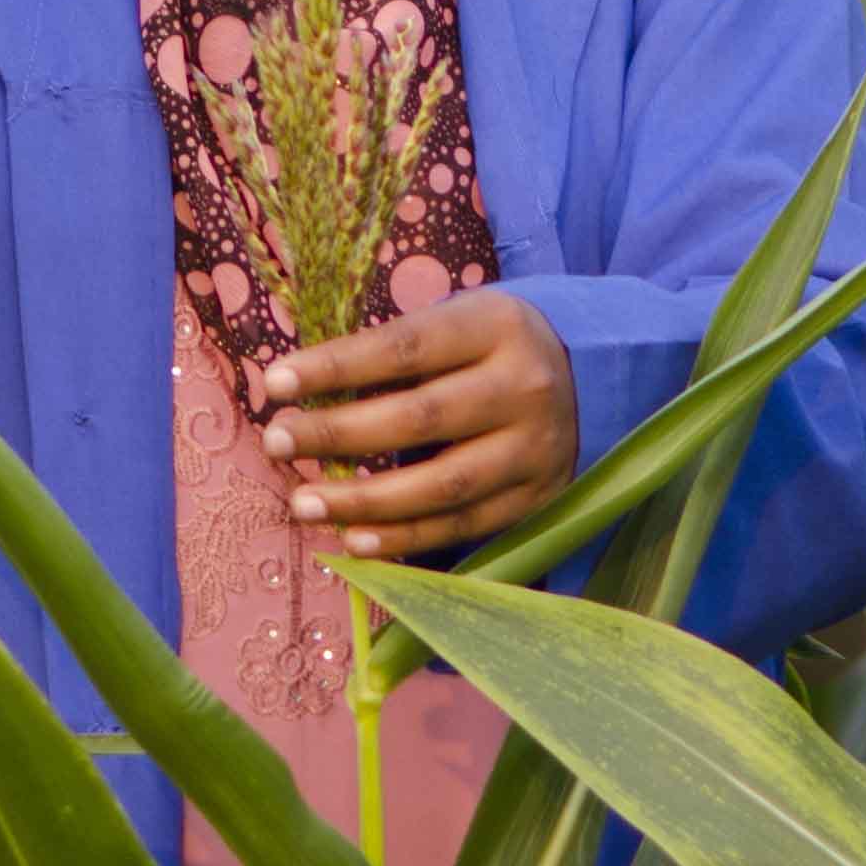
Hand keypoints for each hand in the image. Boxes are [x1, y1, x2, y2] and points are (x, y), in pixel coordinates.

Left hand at [260, 291, 577, 560]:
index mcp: (496, 326)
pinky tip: (354, 541)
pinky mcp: (536, 498)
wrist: (590, 378)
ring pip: (441, 483)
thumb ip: (394, 355)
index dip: (336, 367)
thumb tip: (298, 392)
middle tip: (277, 442)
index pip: (405, 348)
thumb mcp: (458, 325)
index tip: (274, 382)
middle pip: (420, 417)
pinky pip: (462, 526)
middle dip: (338, 433)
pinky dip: (405, 538)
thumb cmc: (491, 348)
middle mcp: (523, 386)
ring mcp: (535, 448)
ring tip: (303, 504)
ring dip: (363, 499)